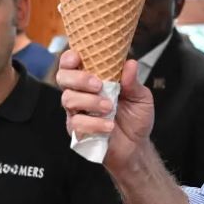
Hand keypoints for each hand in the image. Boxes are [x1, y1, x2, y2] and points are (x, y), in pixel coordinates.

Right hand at [57, 50, 154, 171]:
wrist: (136, 145)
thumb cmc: (135, 117)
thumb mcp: (140, 97)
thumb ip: (133, 81)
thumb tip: (130, 63)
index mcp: (94, 80)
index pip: (72, 64)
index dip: (70, 58)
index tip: (78, 58)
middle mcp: (81, 93)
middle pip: (63, 78)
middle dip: (78, 78)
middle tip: (98, 85)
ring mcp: (77, 112)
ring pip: (68, 99)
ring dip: (90, 101)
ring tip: (109, 107)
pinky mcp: (77, 130)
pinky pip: (76, 123)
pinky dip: (94, 123)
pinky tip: (109, 125)